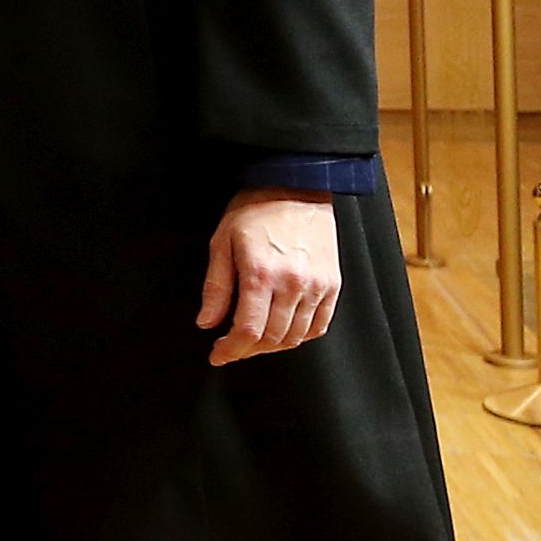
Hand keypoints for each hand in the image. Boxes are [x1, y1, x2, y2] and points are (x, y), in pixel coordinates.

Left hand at [196, 190, 340, 365]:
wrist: (297, 185)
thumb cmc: (256, 209)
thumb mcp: (222, 241)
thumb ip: (216, 286)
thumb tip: (207, 322)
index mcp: (261, 274)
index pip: (248, 331)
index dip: (231, 350)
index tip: (219, 355)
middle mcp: (292, 284)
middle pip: (272, 339)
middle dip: (247, 350)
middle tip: (232, 347)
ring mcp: (317, 286)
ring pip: (295, 337)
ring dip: (272, 346)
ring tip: (255, 340)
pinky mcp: (333, 284)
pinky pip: (319, 325)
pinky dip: (300, 336)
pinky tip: (284, 331)